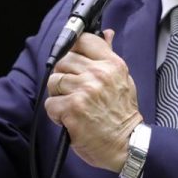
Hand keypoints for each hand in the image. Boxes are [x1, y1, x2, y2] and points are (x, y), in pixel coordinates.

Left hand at [45, 30, 142, 171]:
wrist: (127, 143)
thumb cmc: (123, 113)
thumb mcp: (123, 79)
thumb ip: (109, 55)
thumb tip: (106, 34)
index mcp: (112, 65)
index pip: (84, 41)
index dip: (74, 49)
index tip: (73, 59)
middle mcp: (98, 74)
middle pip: (64, 60)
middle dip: (64, 75)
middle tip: (73, 90)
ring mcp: (84, 91)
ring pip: (54, 81)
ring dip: (58, 94)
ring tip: (72, 104)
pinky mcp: (72, 109)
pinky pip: (50, 103)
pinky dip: (56, 113)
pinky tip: (69, 118)